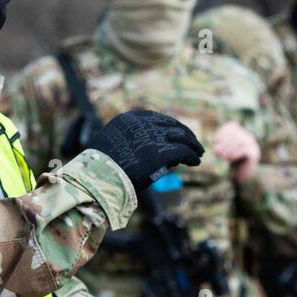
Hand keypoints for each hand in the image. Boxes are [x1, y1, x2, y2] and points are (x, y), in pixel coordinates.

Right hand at [86, 110, 203, 191]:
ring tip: (199, 153)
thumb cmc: (101, 169)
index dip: (168, 124)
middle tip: (193, 143)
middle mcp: (141, 124)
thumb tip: (152, 152)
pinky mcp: (161, 152)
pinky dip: (192, 156)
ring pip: (181, 136)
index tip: (176, 131)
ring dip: (192, 144)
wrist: (97, 180)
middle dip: (184, 133)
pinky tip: (196, 162)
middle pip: (171, 124)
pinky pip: (183, 151)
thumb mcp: (113, 148)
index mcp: (127, 119)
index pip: (154, 117)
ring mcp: (151, 137)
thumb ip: (132, 144)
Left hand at [212, 122, 260, 184]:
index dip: (222, 132)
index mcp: (241, 133)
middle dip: (224, 142)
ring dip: (229, 148)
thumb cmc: (231, 163)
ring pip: (241, 141)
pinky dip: (235, 154)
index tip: (215, 141)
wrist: (242, 177)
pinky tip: (229, 159)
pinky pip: (245, 150)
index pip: (231, 126)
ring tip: (222, 156)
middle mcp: (248, 137)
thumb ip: (220, 147)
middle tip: (216, 151)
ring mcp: (253, 145)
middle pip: (236, 134)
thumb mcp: (224, 152)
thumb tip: (217, 149)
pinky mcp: (254, 154)